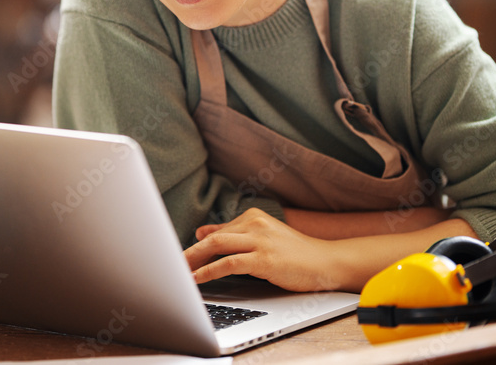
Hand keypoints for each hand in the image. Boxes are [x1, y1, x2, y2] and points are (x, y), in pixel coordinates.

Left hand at [184, 208, 339, 291]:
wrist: (325, 262)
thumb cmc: (295, 254)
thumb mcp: (262, 238)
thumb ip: (233, 234)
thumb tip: (202, 232)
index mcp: (253, 217)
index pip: (217, 232)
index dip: (196, 246)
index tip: (178, 256)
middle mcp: (255, 224)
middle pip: (212, 237)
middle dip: (189, 252)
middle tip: (170, 263)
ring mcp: (260, 240)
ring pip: (217, 246)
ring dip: (193, 260)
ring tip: (178, 272)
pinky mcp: (264, 258)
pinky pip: (229, 263)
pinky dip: (209, 272)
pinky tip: (197, 279)